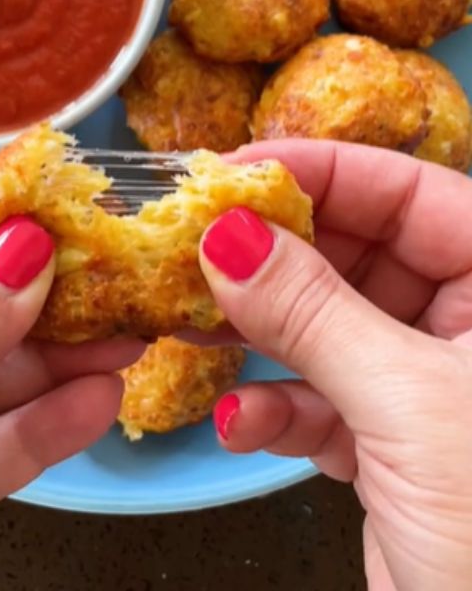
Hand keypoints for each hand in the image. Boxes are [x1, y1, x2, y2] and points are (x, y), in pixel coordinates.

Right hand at [193, 140, 471, 588]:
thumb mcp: (409, 406)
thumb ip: (313, 315)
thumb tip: (228, 236)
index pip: (415, 194)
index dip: (322, 174)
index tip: (232, 174)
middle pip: (361, 256)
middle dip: (275, 259)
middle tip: (194, 249)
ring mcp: (434, 393)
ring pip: (330, 330)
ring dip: (259, 335)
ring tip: (192, 325)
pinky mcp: (397, 453)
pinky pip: (322, 404)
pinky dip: (275, 410)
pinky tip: (238, 421)